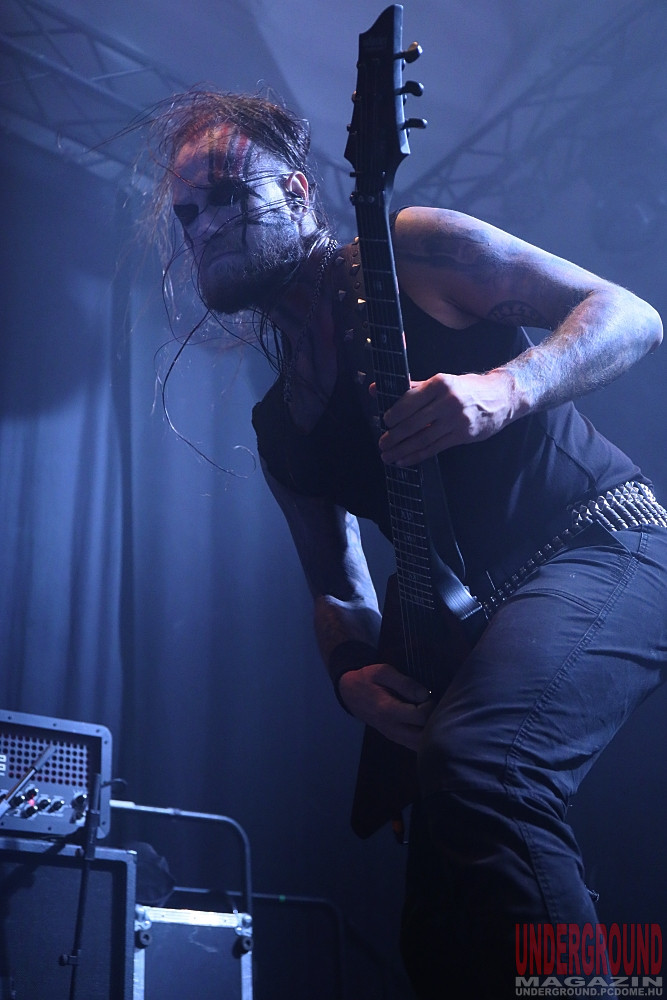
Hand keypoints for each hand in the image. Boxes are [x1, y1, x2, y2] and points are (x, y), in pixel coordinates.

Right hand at [337, 662, 435, 750]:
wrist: (350, 693)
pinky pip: (415, 746)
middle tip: (432, 708)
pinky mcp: (395, 739)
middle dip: (434, 722)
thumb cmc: (367, 680)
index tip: (428, 696)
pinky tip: (425, 723)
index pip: (420, 716)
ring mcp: (393, 736)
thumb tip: (424, 694)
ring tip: (429, 715)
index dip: (430, 705)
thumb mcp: (382, 672)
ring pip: (420, 746)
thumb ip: (404, 682)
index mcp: (388, 710)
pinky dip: (425, 738)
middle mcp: (392, 728)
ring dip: (431, 733)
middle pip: (423, 737)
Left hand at [376, 369, 517, 465]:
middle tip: (382, 443)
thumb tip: (375, 389)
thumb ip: (410, 387)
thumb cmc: (467, 388)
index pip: (410, 400)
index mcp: (440, 383)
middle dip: (394, 436)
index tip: (384, 422)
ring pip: (422, 438)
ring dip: (402, 450)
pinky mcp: (463, 435)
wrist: (502, 397)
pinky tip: (404, 460)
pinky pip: (434, 448)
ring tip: (388, 456)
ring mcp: (457, 420)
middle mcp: (448, 401)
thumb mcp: (442, 382)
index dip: (394, 414)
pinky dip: (416, 456)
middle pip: (414, 422)